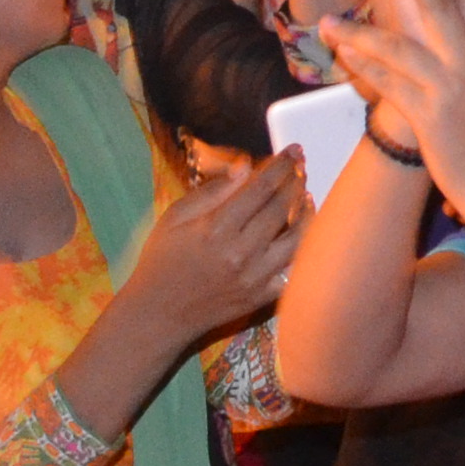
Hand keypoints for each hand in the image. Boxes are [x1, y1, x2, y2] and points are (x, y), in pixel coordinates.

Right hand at [117, 149, 307, 345]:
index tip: (293, 151)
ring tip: (307, 195)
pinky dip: (303, 248)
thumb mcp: (174, 218)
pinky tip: (302, 231)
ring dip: (306, 212)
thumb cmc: (161, 261)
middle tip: (302, 167)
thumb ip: (211, 192)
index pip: (259, 188)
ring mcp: (254, 277)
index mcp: (216, 229)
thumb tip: (244, 167)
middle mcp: (240, 252)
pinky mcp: (261, 296)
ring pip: (296, 238)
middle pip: (280, 208)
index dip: (280, 166)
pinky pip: (293, 269)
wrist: (157, 314)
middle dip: (295, 182)